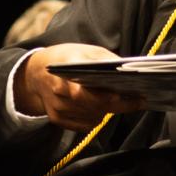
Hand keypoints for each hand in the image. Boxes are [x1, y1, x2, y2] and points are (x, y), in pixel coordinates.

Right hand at [14, 43, 141, 130]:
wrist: (36, 74)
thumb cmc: (67, 58)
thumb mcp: (86, 51)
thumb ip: (105, 60)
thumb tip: (128, 70)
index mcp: (64, 71)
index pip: (84, 90)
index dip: (104, 96)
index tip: (124, 94)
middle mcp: (59, 92)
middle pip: (93, 106)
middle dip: (118, 104)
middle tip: (138, 101)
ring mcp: (57, 109)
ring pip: (93, 117)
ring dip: (109, 110)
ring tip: (123, 100)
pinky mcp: (58, 119)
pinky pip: (86, 124)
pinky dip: (98, 117)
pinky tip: (104, 107)